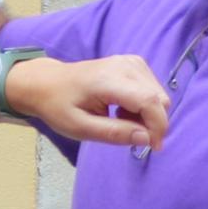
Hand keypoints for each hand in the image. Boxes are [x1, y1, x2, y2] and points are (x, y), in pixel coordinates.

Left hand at [0, 53, 168, 148]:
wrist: (47, 82)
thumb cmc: (59, 106)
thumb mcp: (81, 128)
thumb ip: (114, 133)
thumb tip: (146, 138)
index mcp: (109, 80)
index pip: (150, 102)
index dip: (158, 127)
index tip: (152, 147)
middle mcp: (125, 66)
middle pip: (159, 98)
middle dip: (152, 123)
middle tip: (128, 134)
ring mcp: (131, 62)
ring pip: (159, 95)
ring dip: (147, 114)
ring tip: (120, 120)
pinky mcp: (133, 63)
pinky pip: (153, 88)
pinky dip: (144, 105)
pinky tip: (123, 109)